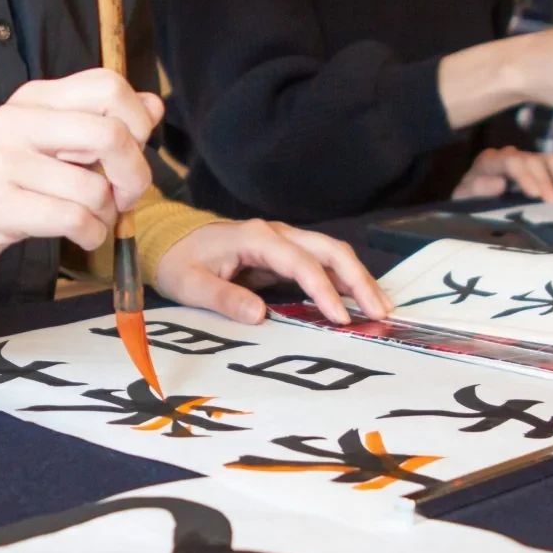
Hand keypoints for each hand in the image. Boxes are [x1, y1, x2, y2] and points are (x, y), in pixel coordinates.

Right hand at [0, 69, 162, 275]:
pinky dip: (91, 234)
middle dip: (135, 175)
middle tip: (126, 196)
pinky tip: (84, 235)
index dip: (137, 122)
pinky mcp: (0, 205)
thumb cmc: (7, 179)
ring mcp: (5, 162)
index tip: (133, 151)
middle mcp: (17, 121)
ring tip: (94, 218)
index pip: (108, 86)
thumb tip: (153, 105)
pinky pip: (72, 219)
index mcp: (35, 97)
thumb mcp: (50, 139)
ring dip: (109, 215)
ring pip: (94, 189)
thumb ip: (100, 120)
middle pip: (110, 135)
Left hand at [153, 220, 391, 325]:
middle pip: (329, 250)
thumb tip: (260, 315)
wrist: (171, 242)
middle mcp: (276, 234)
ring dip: (358, 279)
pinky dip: (344, 281)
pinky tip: (359, 302)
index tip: (340, 319)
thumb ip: (224, 298)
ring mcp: (284, 241)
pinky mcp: (286, 254)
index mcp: (255, 238)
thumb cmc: (180, 263)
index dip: (323, 290)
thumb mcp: (191, 284)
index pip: (300, 263)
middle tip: (381, 312)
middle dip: (358, 280)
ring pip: (332, 254)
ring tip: (381, 309)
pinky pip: (323, 264)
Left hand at [451, 147, 552, 202]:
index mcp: (491, 161)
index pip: (512, 162)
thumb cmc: (468, 198)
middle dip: (550, 181)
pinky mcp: (541, 169)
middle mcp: (512, 156)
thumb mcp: (464, 197)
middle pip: (536, 160)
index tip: (536, 195)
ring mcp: (529, 160)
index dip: (526, 176)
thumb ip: (477, 188)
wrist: (472, 194)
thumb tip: (499, 183)